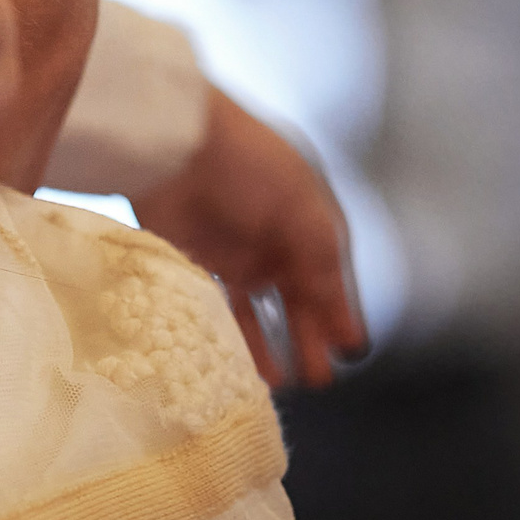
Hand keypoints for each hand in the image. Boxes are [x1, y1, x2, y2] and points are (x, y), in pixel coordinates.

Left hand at [133, 86, 366, 387]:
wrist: (171, 136)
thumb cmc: (246, 162)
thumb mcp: (304, 214)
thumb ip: (324, 271)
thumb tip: (349, 333)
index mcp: (308, 217)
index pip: (330, 275)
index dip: (339, 314)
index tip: (348, 355)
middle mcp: (272, 235)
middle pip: (295, 297)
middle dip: (307, 337)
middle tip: (317, 381)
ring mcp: (230, 247)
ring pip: (254, 307)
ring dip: (266, 343)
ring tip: (278, 383)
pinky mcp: (189, 255)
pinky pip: (213, 303)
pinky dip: (225, 331)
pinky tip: (233, 360)